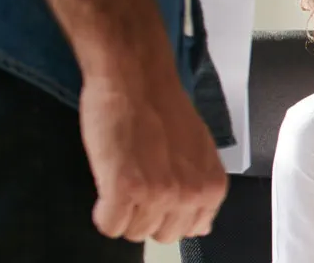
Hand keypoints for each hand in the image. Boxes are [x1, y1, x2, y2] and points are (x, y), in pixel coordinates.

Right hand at [81, 73, 227, 242]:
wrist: (136, 79)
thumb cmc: (162, 108)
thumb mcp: (199, 152)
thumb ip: (201, 189)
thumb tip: (201, 227)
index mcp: (212, 187)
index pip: (189, 230)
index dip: (167, 212)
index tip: (157, 193)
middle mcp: (190, 194)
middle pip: (160, 235)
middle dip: (145, 214)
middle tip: (136, 181)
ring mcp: (158, 194)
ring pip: (133, 232)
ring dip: (122, 210)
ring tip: (122, 174)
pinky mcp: (125, 189)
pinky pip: (109, 225)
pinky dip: (102, 211)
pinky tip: (107, 184)